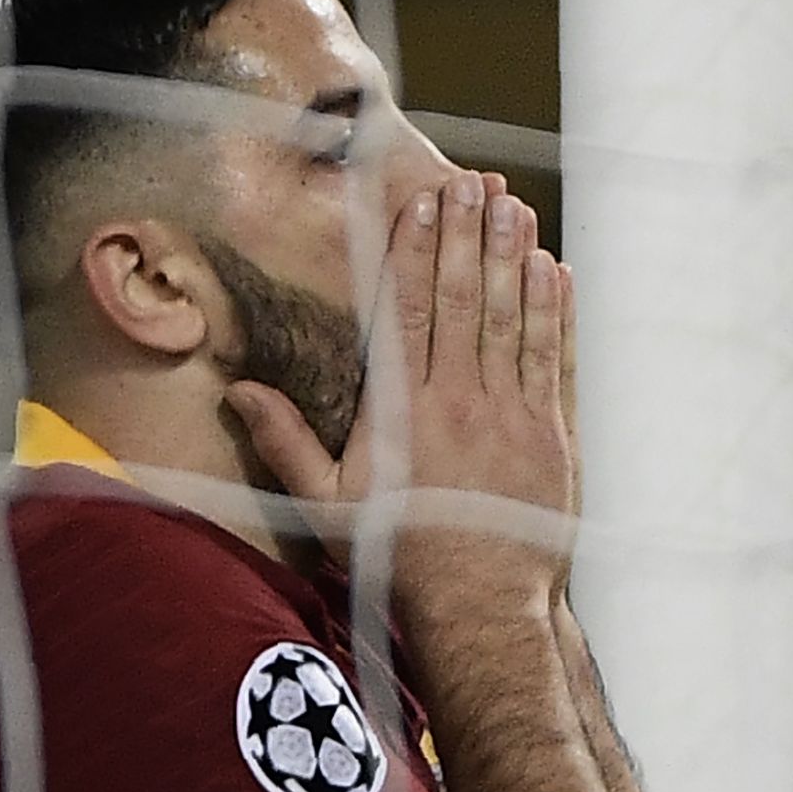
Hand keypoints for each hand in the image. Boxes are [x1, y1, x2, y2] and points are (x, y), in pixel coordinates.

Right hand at [226, 174, 578, 623]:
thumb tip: (236, 391)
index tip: (419, 201)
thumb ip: (285, 443)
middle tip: (473, 182)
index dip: (414, 250)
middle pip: (462, 300)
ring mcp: (511, 416)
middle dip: (466, 235)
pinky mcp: (553, 436)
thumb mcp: (326, 507)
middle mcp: (458, 402)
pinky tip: (554, 270)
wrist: (480, 609)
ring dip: (513, 257)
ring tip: (514, 206)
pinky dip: (556, 312)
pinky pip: (555, 359)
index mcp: (401, 411)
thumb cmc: (396, 557)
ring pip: (513, 319)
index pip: (407, 310)